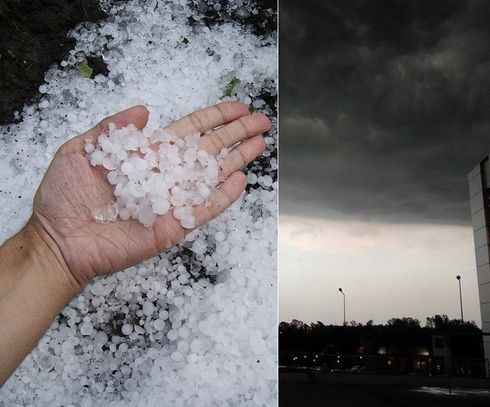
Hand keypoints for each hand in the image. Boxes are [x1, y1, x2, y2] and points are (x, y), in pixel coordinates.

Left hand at [29, 102, 270, 289]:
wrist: (57, 240)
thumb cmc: (63, 197)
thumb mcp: (81, 150)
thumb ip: (113, 129)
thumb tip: (143, 109)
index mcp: (148, 154)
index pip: (190, 131)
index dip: (215, 118)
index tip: (238, 107)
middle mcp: (166, 175)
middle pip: (209, 150)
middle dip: (236, 134)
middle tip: (262, 120)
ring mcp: (172, 201)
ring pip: (212, 176)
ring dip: (237, 159)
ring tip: (260, 144)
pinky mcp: (173, 226)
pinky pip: (203, 209)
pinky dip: (223, 197)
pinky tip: (240, 181)